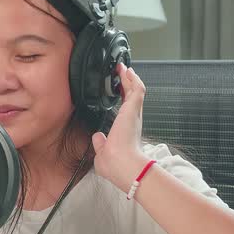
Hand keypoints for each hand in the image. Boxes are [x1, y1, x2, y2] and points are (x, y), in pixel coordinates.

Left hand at [91, 63, 151, 192]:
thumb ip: (100, 144)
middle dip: (128, 84)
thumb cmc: (116, 165)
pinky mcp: (133, 109)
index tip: (119, 90)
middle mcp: (133, 121)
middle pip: (132, 97)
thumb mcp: (103, 153)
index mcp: (127, 131)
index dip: (123, 99)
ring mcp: (134, 114)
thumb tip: (97, 137)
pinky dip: (133, 79)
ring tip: (124, 68)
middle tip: (123, 73)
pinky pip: (136, 89)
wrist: (124, 166)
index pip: (126, 111)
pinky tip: (127, 71)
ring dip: (130, 78)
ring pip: (135, 91)